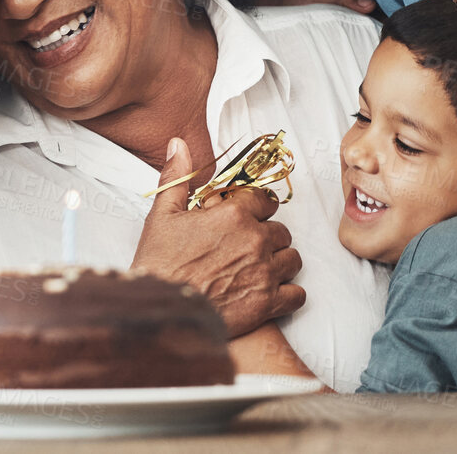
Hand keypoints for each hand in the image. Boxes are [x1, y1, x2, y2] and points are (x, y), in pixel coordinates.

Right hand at [131, 138, 304, 336]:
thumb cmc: (159, 264)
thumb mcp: (162, 215)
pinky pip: (297, 295)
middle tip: (247, 247)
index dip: (258, 207)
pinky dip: (288, 294)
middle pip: (282, 231)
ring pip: (292, 260)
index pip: (267, 200)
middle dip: (268, 237)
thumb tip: (179, 145)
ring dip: (280, 262)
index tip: (249, 215)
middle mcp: (255, 240)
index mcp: (234, 214)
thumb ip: (177, 177)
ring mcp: (265, 273)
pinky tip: (269, 293)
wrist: (162, 311)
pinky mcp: (268, 304)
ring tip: (259, 269)